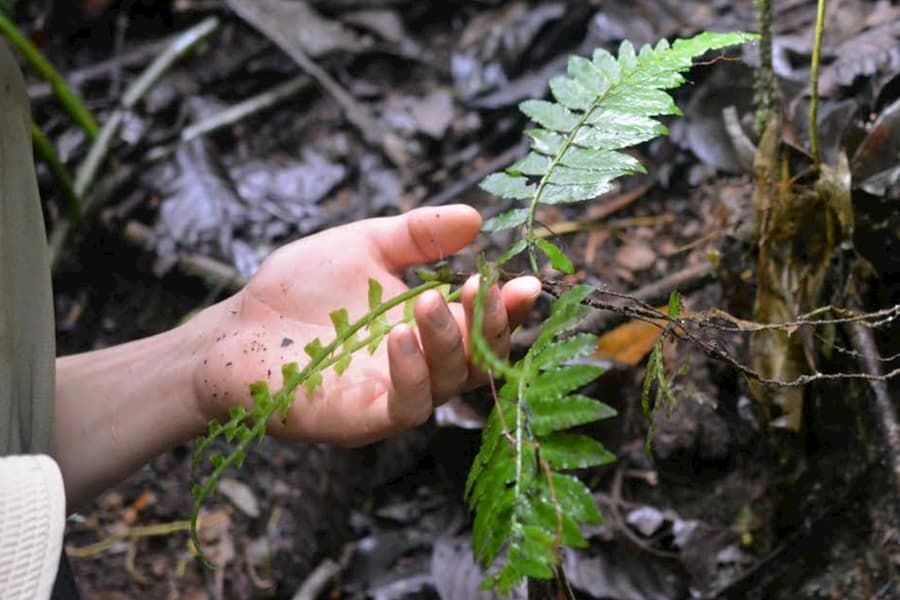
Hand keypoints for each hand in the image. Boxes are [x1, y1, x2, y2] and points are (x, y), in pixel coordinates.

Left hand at [193, 205, 539, 445]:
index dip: (507, 308)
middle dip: (489, 326)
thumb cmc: (296, 291)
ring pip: (446, 385)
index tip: (524, 281)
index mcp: (425, 328)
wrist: (233, 329)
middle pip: (477, 360)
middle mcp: (418, 367)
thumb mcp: (364, 245)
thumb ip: (418, 235)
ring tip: (431, 301)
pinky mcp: (360, 420)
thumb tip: (476, 218)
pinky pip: (403, 408)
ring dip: (449, 344)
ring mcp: (390, 396)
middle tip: (485, 286)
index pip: (481, 325)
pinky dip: (412, 375)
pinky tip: (401, 339)